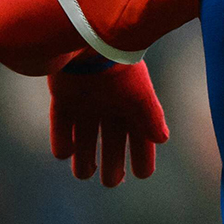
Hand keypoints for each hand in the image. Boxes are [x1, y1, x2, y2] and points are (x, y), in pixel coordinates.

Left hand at [49, 58, 168, 186]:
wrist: (87, 40)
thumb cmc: (119, 66)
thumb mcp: (140, 94)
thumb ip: (151, 115)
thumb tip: (162, 139)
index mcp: (131, 104)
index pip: (140, 136)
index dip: (142, 155)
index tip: (143, 175)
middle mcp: (109, 106)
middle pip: (112, 140)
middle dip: (113, 162)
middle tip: (112, 182)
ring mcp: (85, 103)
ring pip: (86, 137)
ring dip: (85, 157)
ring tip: (85, 175)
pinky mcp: (63, 98)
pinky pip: (61, 125)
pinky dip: (62, 140)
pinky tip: (65, 153)